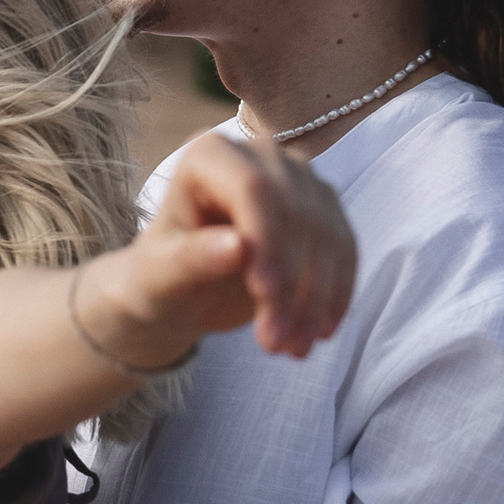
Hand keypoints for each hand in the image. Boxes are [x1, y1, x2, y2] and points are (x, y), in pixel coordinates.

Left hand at [90, 127, 355, 366]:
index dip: (268, 240)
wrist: (181, 290)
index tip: (266, 294)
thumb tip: (238, 247)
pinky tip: (322, 331)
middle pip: (296, 212)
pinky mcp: (321, 209)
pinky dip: (337, 293)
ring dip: (317, 297)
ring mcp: (297, 179)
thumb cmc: (159, 277)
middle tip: (274, 343)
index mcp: (209, 156)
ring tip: (294, 348)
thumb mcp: (161, 276)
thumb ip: (192, 258)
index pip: (254, 189)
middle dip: (292, 283)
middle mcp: (260, 155)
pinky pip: (343, 248)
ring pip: (326, 233)